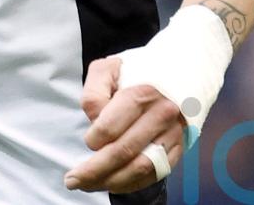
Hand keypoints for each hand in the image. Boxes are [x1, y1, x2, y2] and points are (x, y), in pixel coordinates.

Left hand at [64, 57, 185, 193]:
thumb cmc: (137, 72)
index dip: (94, 139)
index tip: (88, 141)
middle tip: (72, 180)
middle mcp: (161, 115)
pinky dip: (131, 184)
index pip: (111, 127)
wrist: (180, 71)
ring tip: (88, 185)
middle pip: (124, 152)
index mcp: (142, 92)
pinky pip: (154, 174)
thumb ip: (94, 92)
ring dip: (111, 182)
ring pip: (140, 168)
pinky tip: (111, 184)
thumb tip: (94, 121)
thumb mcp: (108, 69)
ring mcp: (172, 134)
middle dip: (94, 170)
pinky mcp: (178, 148)